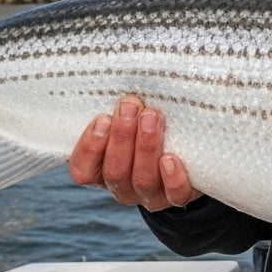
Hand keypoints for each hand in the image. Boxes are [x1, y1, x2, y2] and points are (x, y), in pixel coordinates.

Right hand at [68, 95, 202, 210]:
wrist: (188, 155)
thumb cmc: (146, 126)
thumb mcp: (128, 119)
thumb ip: (119, 109)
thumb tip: (121, 73)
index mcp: (101, 171)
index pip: (82, 170)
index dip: (89, 147)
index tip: (102, 118)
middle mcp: (122, 187)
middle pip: (115, 171)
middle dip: (122, 137)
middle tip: (129, 105)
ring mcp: (150, 195)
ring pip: (143, 180)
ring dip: (146, 146)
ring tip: (152, 116)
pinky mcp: (178, 197)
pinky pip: (174, 195)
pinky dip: (172, 178)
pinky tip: (170, 158)